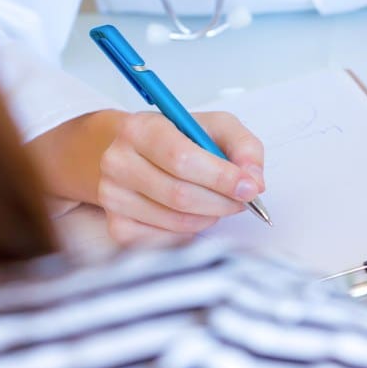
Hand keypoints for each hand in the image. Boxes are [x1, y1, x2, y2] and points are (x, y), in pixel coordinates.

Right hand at [97, 109, 264, 245]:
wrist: (133, 152)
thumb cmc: (177, 138)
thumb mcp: (214, 126)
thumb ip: (242, 146)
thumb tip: (254, 181)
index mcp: (140, 127)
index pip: (180, 157)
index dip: (219, 176)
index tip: (248, 187)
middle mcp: (118, 161)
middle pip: (179, 194)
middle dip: (221, 201)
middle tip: (242, 200)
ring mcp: (112, 196)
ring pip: (175, 221)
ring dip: (209, 217)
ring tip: (219, 203)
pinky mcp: (116, 226)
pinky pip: (164, 241)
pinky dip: (190, 232)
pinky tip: (195, 214)